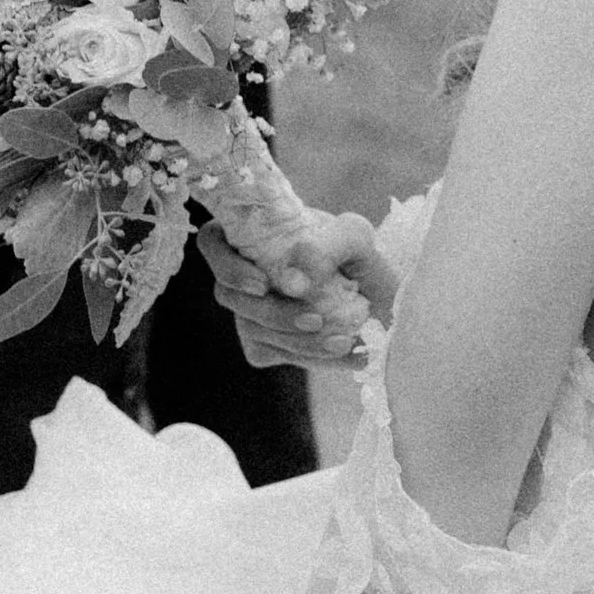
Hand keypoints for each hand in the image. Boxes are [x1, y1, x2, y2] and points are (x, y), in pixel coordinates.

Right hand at [196, 213, 395, 371]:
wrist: (381, 297)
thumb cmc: (359, 256)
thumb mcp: (356, 237)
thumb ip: (331, 244)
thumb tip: (296, 278)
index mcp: (253, 236)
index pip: (212, 242)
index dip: (226, 265)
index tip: (263, 283)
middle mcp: (243, 273)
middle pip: (228, 296)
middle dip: (272, 312)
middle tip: (317, 319)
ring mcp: (249, 311)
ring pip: (251, 330)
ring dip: (297, 341)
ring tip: (345, 341)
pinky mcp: (262, 343)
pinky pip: (271, 353)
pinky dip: (311, 357)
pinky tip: (349, 353)